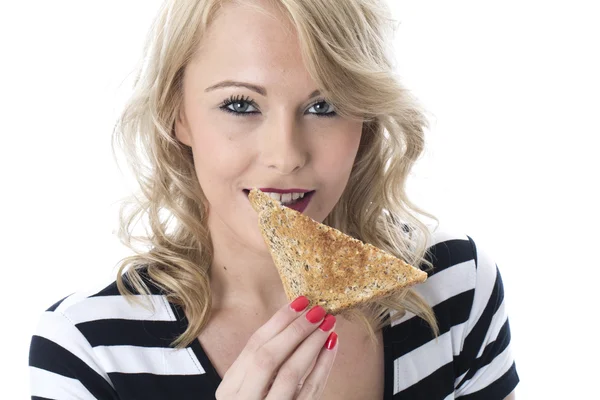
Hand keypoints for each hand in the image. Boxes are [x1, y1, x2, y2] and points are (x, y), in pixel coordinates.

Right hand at [215, 296, 338, 398]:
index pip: (253, 346)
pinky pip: (310, 391)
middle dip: (295, 331)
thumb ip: (262, 362)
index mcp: (229, 388)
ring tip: (329, 324)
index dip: (278, 321)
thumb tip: (295, 319)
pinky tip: (332, 347)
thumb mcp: (249, 387)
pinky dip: (323, 366)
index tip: (300, 301)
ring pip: (290, 374)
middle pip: (267, 357)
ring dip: (312, 345)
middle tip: (318, 310)